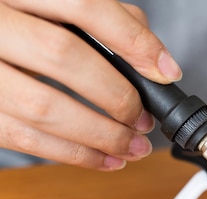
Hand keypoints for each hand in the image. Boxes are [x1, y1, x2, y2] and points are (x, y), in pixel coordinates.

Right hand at [0, 0, 181, 169]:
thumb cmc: (24, 27)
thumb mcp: (59, 10)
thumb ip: (108, 23)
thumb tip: (155, 64)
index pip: (82, 5)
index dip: (131, 40)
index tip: (165, 72)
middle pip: (62, 54)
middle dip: (116, 95)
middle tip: (143, 118)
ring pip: (43, 106)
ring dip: (101, 135)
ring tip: (133, 146)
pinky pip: (25, 138)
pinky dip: (74, 155)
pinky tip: (105, 159)